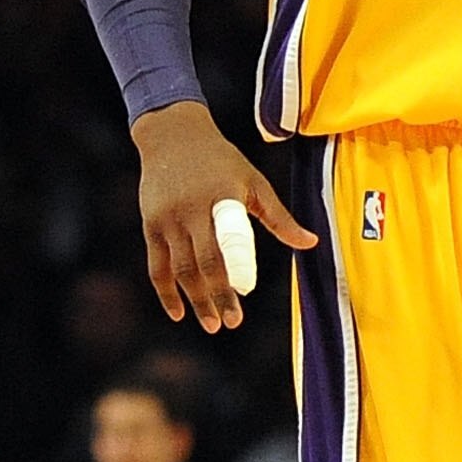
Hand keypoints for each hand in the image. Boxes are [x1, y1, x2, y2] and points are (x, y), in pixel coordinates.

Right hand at [132, 101, 315, 333]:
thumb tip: (311, 243)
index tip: (245, 296)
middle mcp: (190, 211)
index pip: (229, 241)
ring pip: (179, 269)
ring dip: (194, 300)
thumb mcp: (254, 182)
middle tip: (231, 323)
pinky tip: (178, 312)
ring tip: (211, 324)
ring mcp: (166, 220)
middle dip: (216, 296)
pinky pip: (157, 265)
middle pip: (203, 263)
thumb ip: (279, 217)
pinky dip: (166, 290)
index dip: (235, 270)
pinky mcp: (150, 225)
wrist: (172, 136)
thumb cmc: (222, 161)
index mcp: (221, 199)